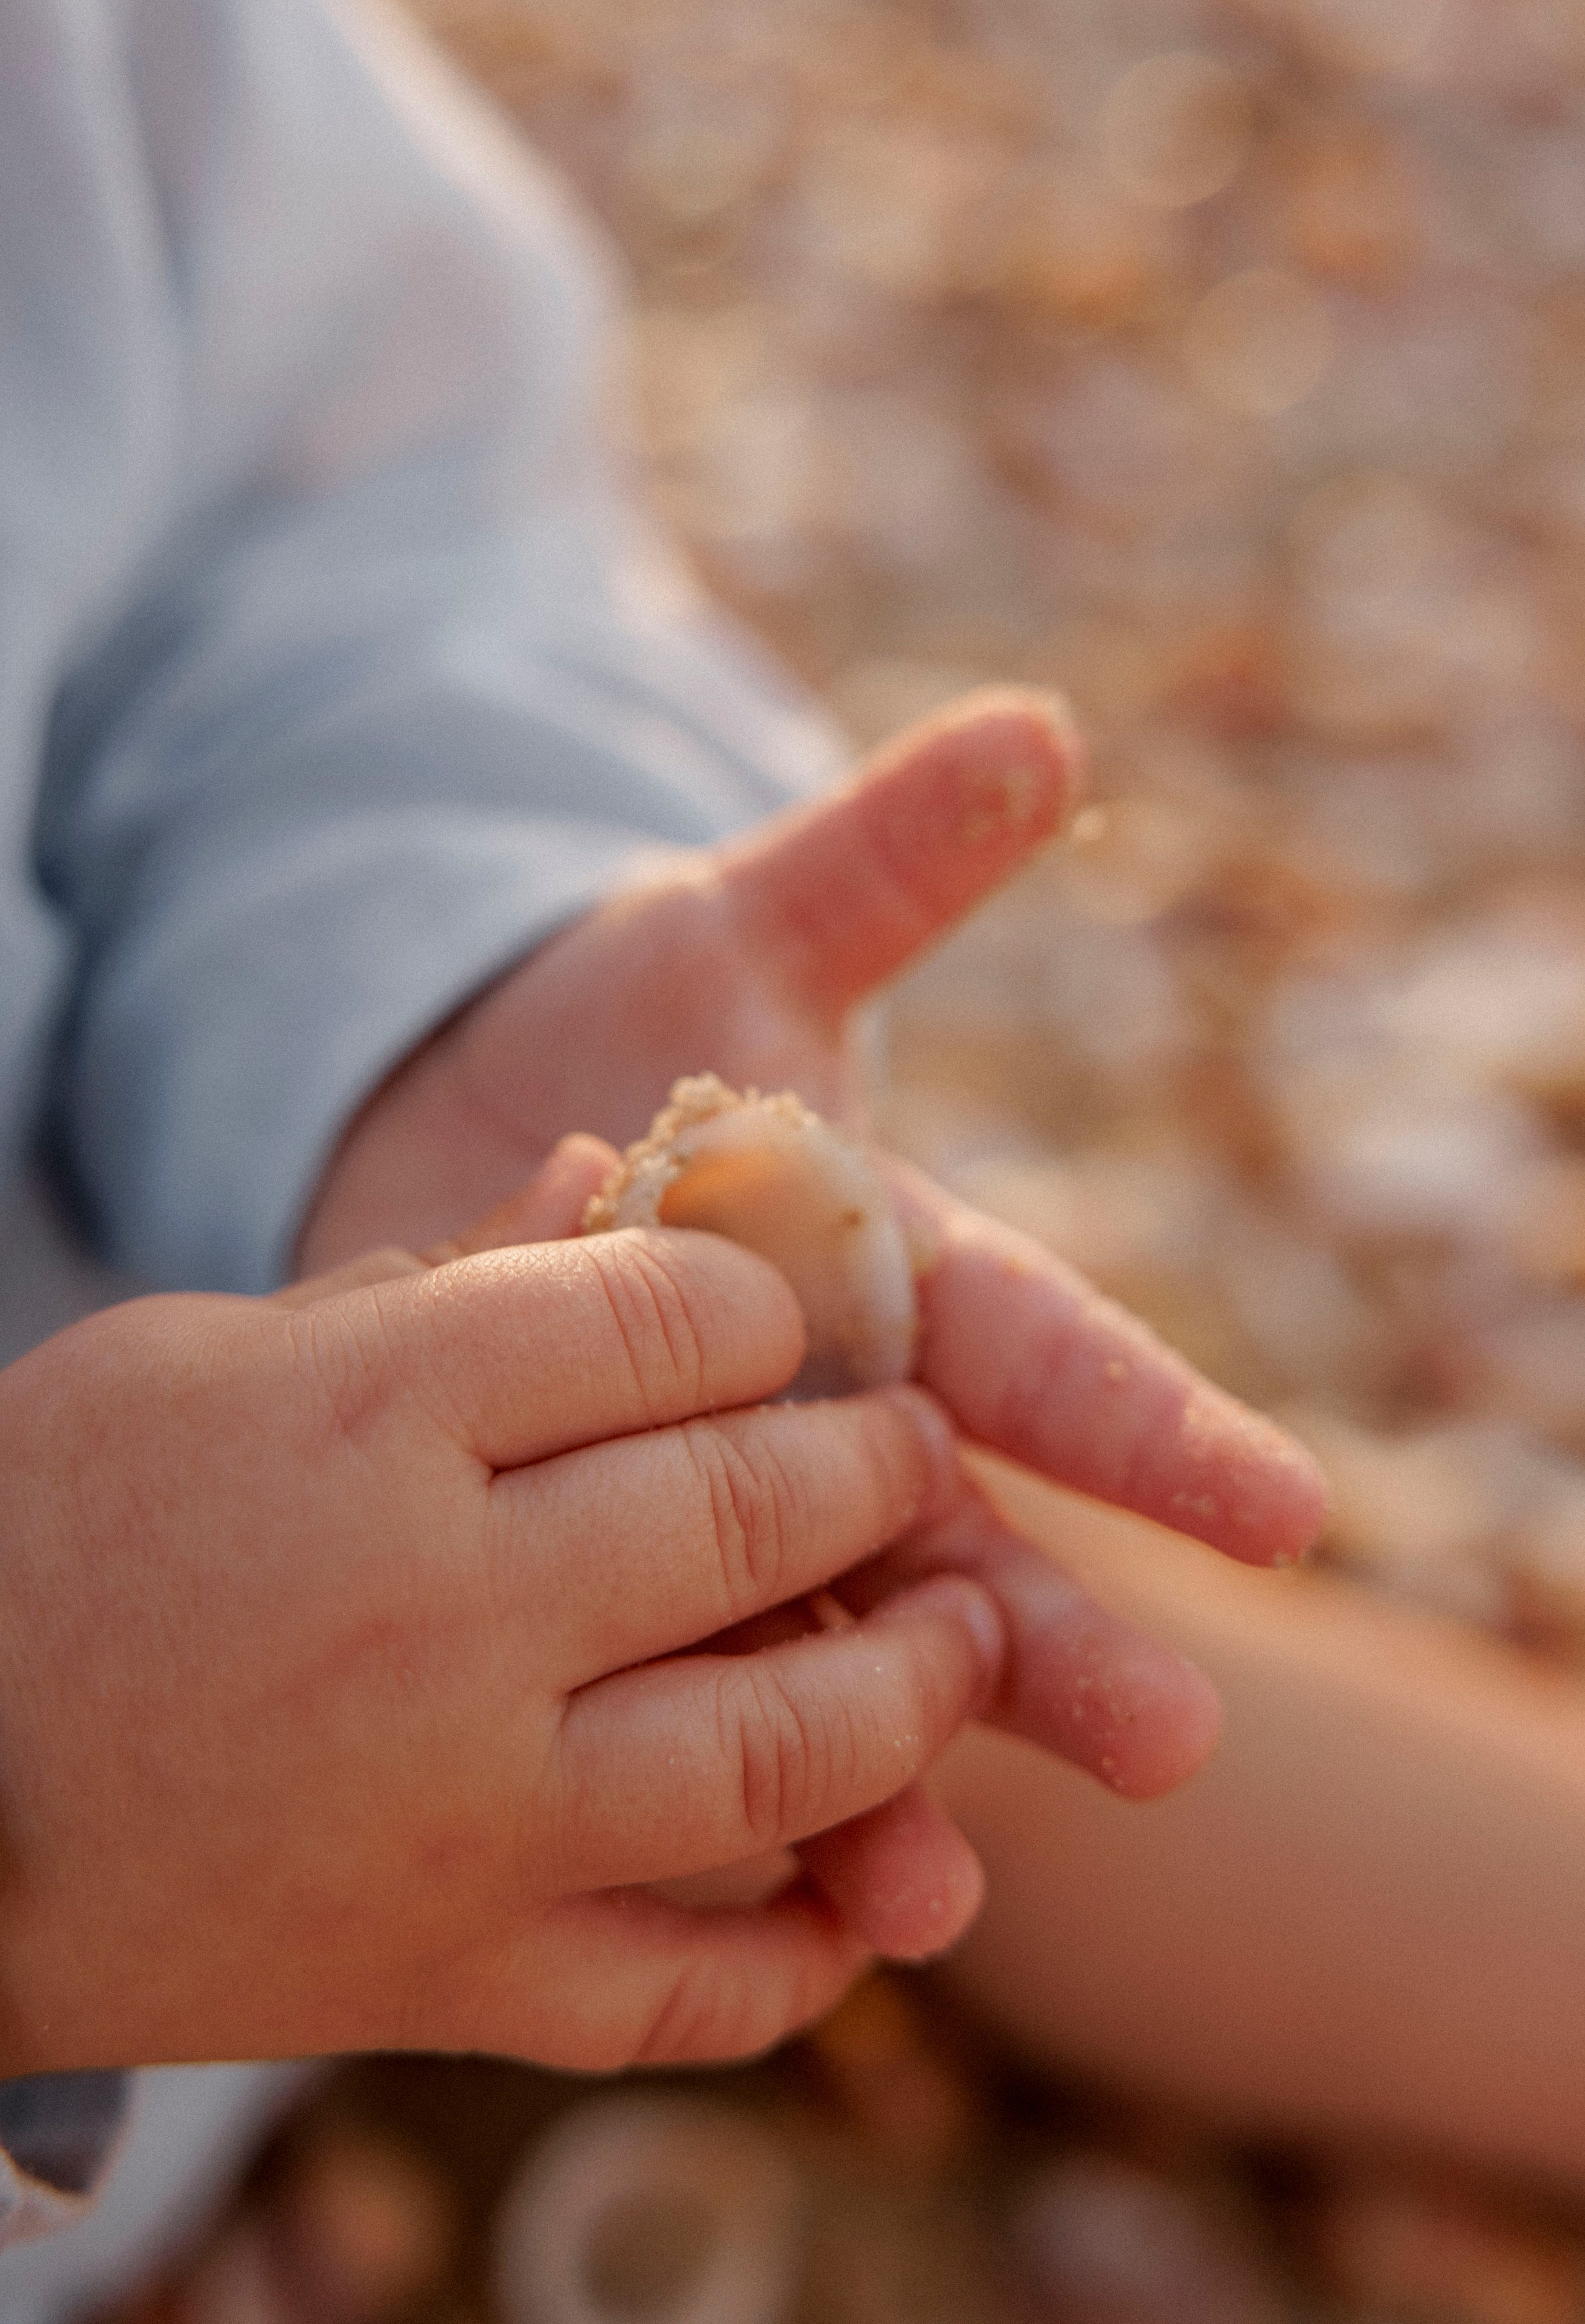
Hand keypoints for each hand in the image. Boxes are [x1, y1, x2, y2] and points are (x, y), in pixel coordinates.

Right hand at [0, 1175, 1010, 2075]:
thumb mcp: (211, 1354)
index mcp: (374, 1419)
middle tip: (917, 1458)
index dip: (764, 1303)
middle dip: (874, 1469)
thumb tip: (608, 1178)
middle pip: (748, 1513)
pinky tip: (861, 1903)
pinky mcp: (451, 1980)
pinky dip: (801, 1957)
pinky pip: (687, 1991)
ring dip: (913, 1692)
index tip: (789, 1321)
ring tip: (964, 1641)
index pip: (666, 1317)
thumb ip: (429, 1277)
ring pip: (780, 1753)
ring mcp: (464, 1817)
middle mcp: (445, 1614)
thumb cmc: (55, 1531)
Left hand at [296, 690, 1326, 1946]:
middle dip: (1052, 1636)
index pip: (1036, 1341)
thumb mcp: (736, 935)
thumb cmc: (621, 1023)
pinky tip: (743, 1886)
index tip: (1274, 1507)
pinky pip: (660, 1673)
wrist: (449, 1116)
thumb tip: (1035, 734)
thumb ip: (879, 867)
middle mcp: (832, 1408)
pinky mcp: (587, 1548)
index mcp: (887, 1264)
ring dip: (883, 1764)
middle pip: (960, 1532)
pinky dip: (699, 1772)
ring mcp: (713, 1495)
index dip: (1151, 1417)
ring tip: (931, 1889)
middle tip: (1168, 1748)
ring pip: (824, 1647)